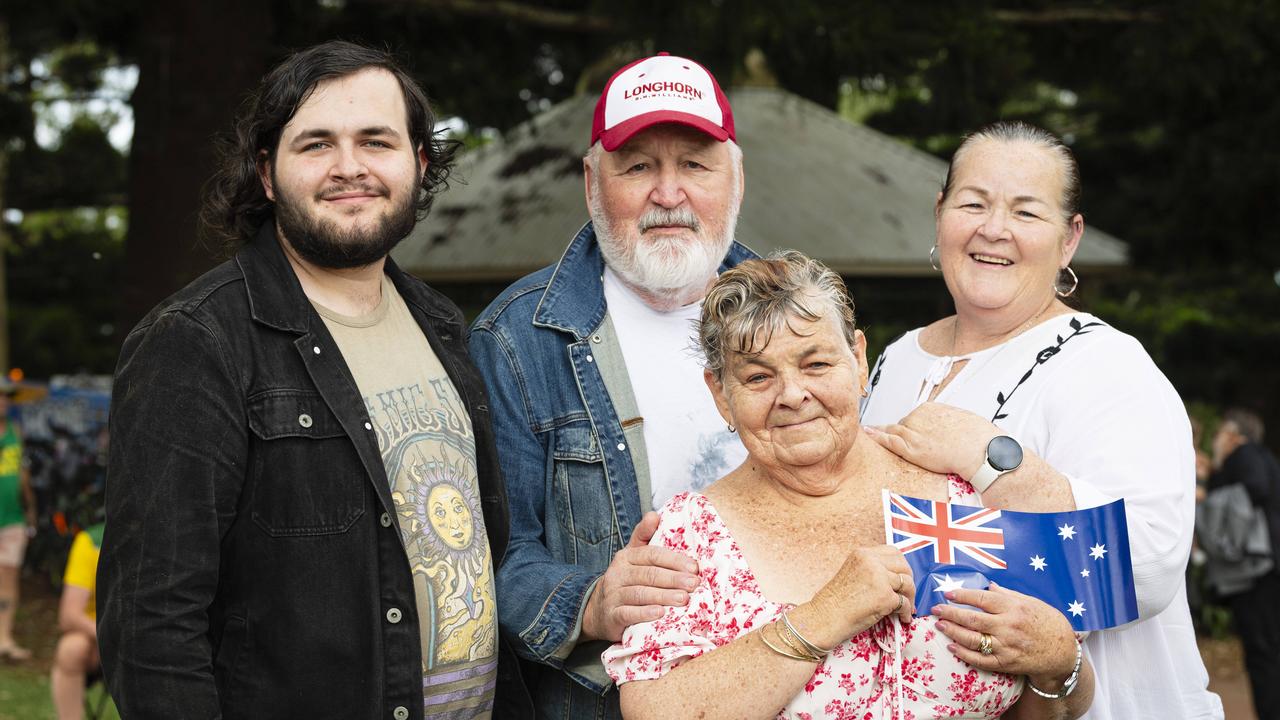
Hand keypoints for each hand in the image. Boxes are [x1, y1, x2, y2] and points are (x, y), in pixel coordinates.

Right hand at [582, 512, 699, 641]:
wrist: (598, 611)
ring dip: (663, 596)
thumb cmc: (626, 581)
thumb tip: (654, 514)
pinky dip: (645, 613)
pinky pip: (628, 613)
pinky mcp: (611, 615)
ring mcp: (613, 594)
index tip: (694, 567)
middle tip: (694, 583)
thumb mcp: (633, 557)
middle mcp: (618, 573)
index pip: (652, 554)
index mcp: (626, 556)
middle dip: (673, 578)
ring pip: (640, 593)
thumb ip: (644, 536)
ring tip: (683, 599)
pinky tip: (660, 614)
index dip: (674, 560)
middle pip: (648, 574)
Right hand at [802, 545, 914, 648]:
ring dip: (910, 597)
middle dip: (909, 581)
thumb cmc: (835, 601)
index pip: (893, 552)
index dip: (901, 566)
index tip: (901, 578)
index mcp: (862, 553)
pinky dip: (906, 612)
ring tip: (906, 609)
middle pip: (904, 565)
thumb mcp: (852, 573)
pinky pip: (905, 603)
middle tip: (907, 594)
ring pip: (908, 583)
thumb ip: (872, 570)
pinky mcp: (885, 597)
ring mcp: (879, 578)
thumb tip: (896, 578)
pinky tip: (903, 618)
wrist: (824, 618)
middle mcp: (872, 561)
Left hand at [864, 402, 999, 479]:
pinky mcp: (911, 448)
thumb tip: (948, 427)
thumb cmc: (979, 438)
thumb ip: (948, 421)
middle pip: (904, 424)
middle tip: (908, 444)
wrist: (983, 452)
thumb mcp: (963, 420)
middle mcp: (919, 417)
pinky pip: (889, 441)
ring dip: (884, 433)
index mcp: (931, 408)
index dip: (914, 427)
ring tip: (870, 433)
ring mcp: (914, 432)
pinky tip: (867, 433)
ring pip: (894, 431)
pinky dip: (877, 437)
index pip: (914, 417)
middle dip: (906, 434)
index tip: (913, 432)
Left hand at [932, 583, 1076, 683]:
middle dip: (950, 612)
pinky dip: (963, 654)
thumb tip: (988, 585)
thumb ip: (1008, 594)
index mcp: (1014, 607)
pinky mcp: (1006, 663)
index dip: (962, 595)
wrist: (1063, 653)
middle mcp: (1008, 626)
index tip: (948, 593)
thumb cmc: (1048, 623)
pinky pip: (980, 660)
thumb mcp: (1031, 603)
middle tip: (935, 609)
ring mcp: (1006, 646)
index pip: (981, 598)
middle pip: (971, 618)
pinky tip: (952, 647)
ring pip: (972, 639)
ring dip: (952, 631)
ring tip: (939, 624)